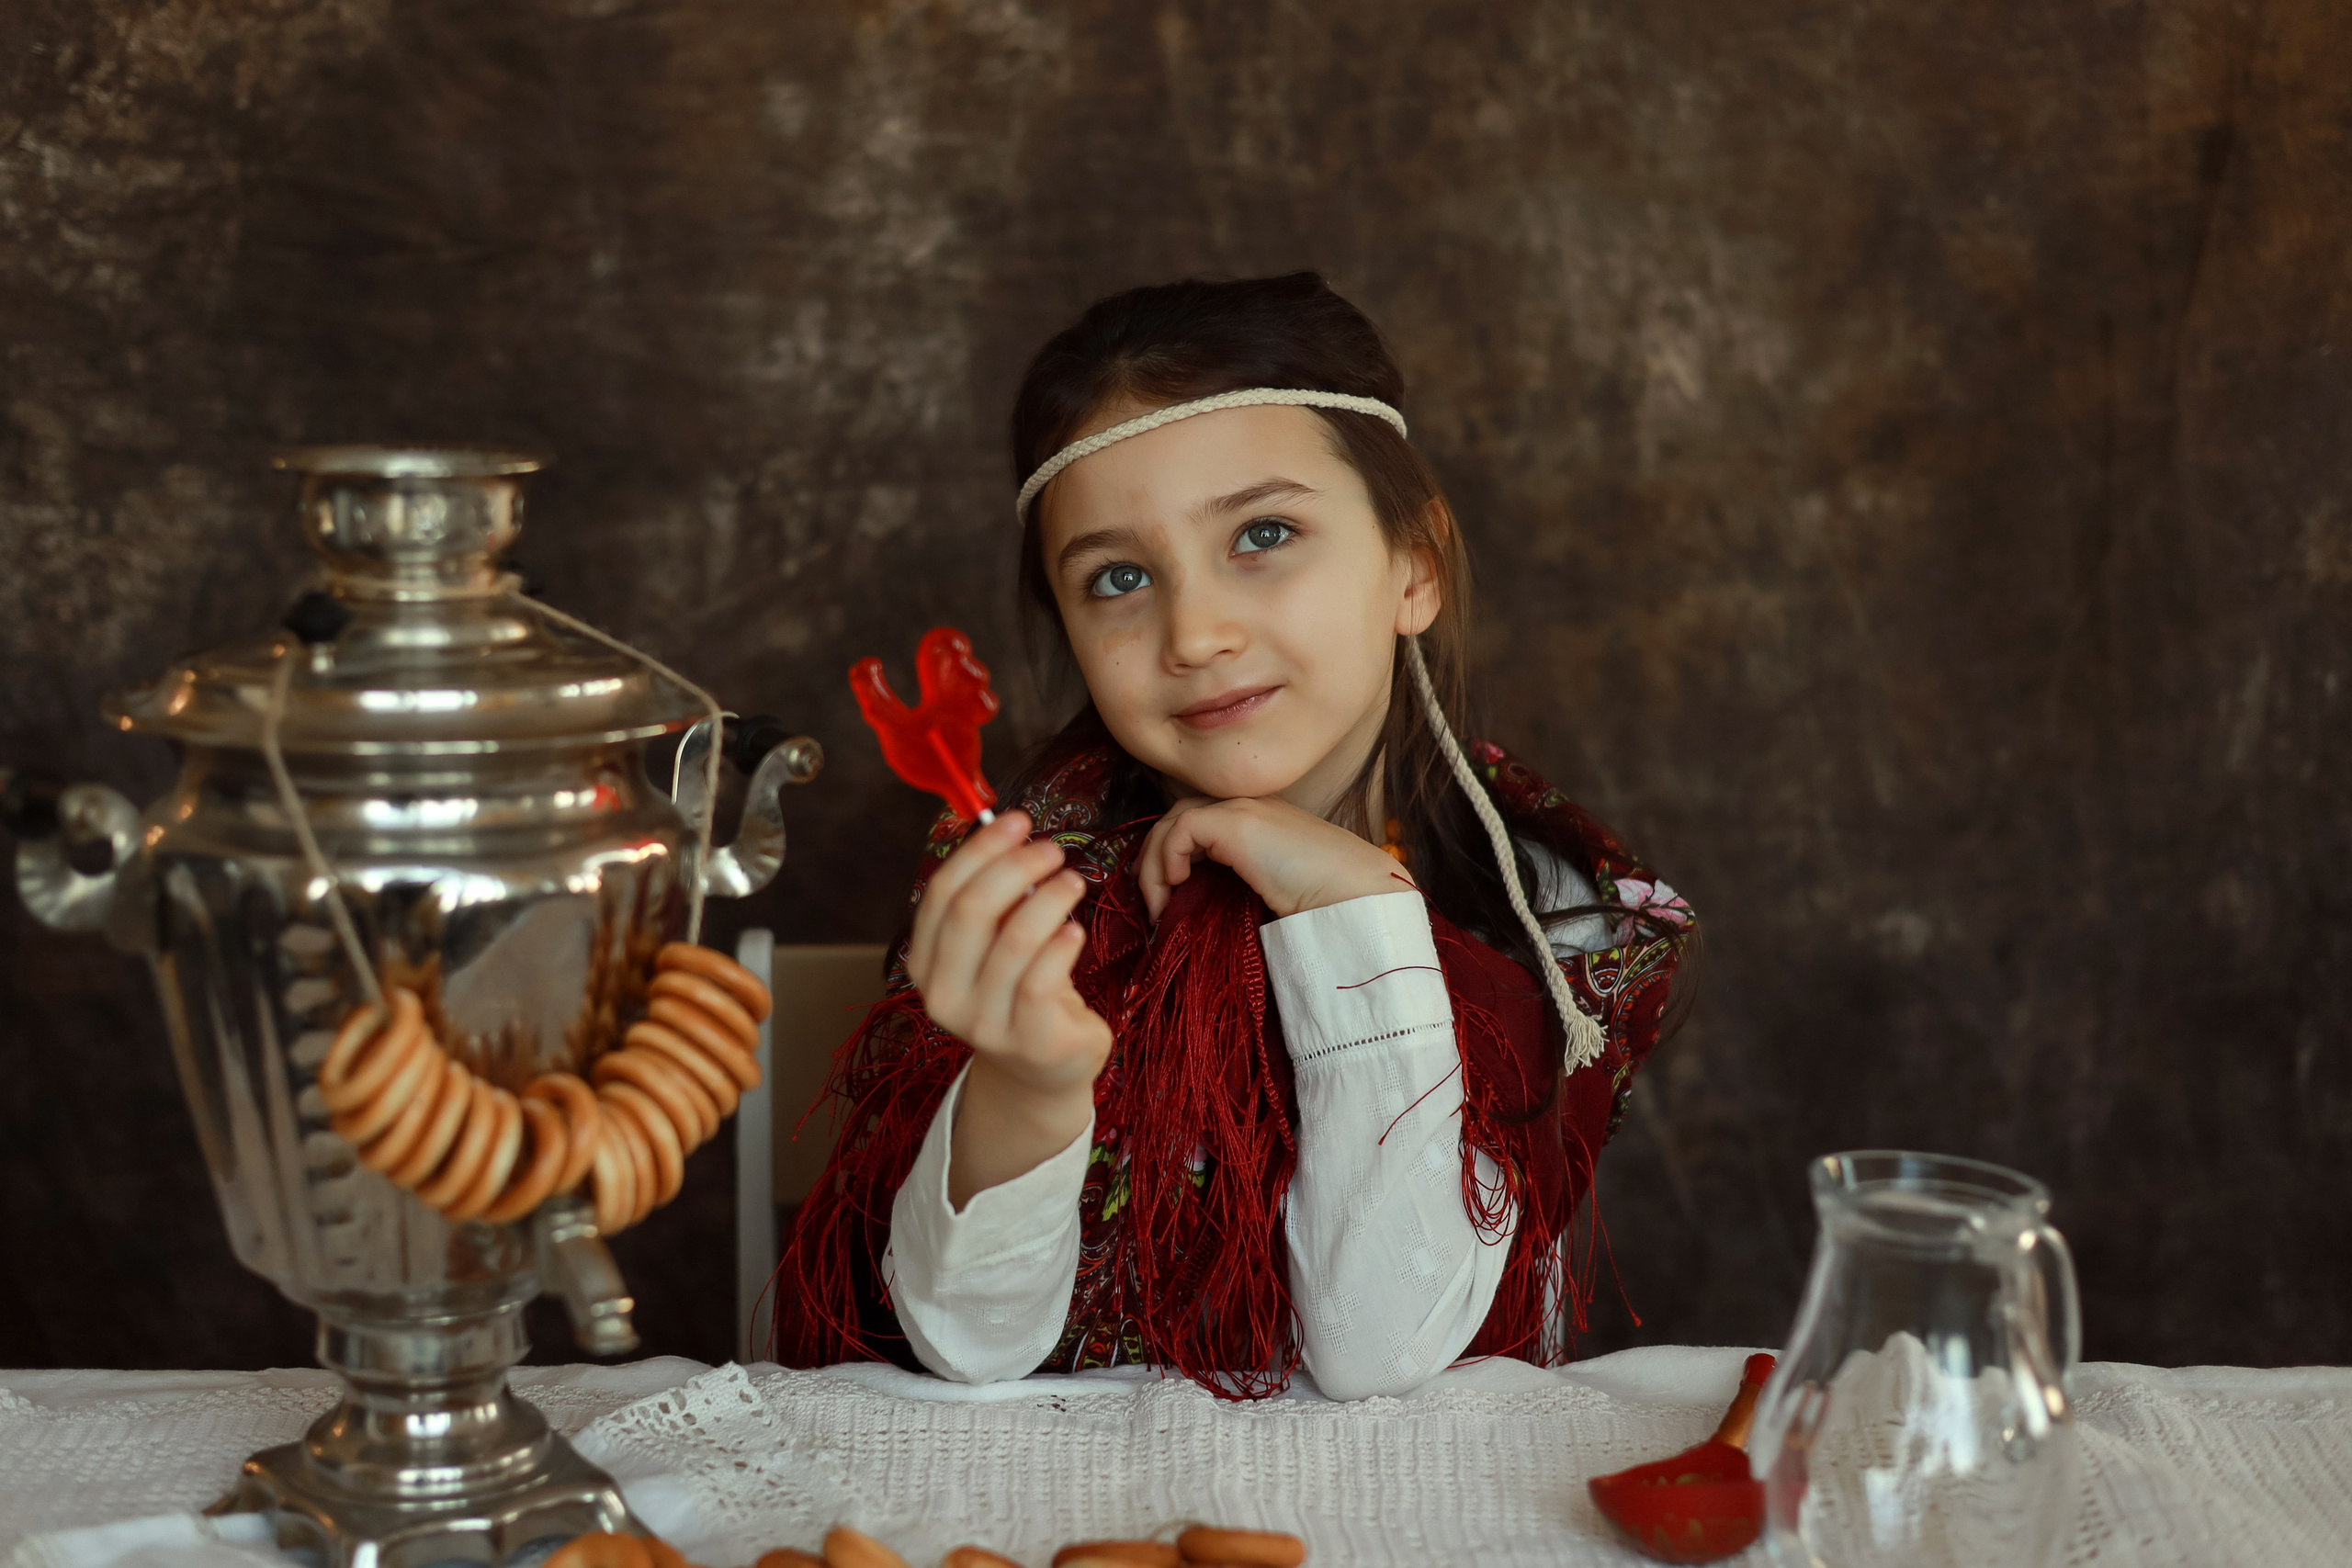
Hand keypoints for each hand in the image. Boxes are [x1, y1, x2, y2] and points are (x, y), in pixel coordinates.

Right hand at [905, 810, 1113, 1203]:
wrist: (1041, 1071)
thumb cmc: (1019, 991)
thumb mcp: (991, 945)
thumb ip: (990, 898)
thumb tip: (1003, 826)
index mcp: (925, 963)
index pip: (942, 892)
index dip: (979, 849)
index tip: (1015, 820)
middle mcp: (943, 995)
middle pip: (971, 911)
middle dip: (1015, 867)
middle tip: (1051, 849)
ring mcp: (984, 1023)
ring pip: (1013, 940)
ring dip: (1049, 898)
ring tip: (1073, 881)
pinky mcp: (1030, 1040)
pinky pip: (1043, 977)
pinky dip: (1062, 941)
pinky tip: (1075, 928)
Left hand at [1137, 795, 1416, 923]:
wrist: (1356, 894)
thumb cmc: (1325, 904)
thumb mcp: (1273, 892)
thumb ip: (1242, 887)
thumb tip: (1198, 913)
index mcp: (1259, 821)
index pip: (1198, 825)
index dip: (1173, 857)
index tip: (1167, 902)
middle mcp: (1248, 806)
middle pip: (1179, 817)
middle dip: (1155, 858)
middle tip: (1155, 904)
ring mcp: (1243, 808)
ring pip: (1173, 820)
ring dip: (1154, 863)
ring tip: (1160, 905)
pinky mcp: (1236, 820)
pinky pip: (1181, 829)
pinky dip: (1167, 857)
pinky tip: (1176, 887)